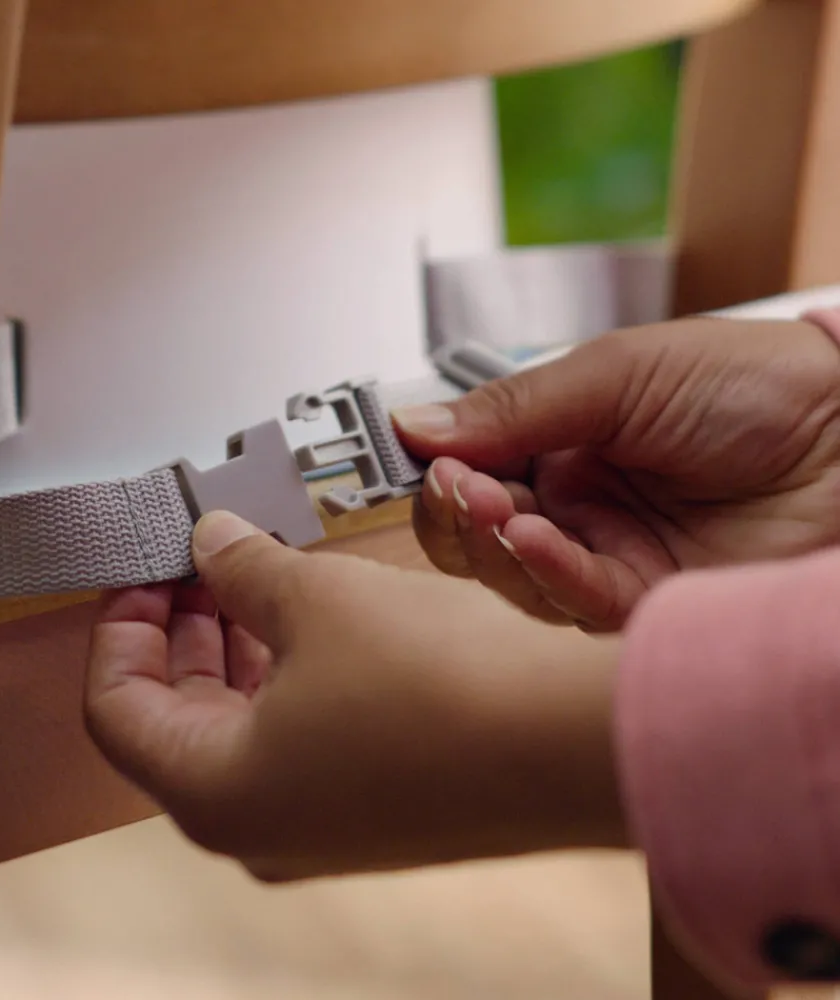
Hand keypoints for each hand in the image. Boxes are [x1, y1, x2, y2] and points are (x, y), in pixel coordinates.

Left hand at [85, 511, 622, 881]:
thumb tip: (214, 544)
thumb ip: (243, 567)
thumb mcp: (317, 596)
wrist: (574, 740)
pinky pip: (303, 738)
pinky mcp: (376, 806)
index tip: (143, 571)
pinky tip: (320, 620)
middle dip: (185, 630)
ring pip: (244, 728)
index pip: (116, 706)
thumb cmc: (447, 690)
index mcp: (217, 792)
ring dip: (242, 649)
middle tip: (200, 565)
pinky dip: (293, 676)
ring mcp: (322, 823)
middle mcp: (262, 826)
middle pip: (178, 718)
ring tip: (259, 579)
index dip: (119, 625)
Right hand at [395, 318, 839, 630]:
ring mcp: (608, 558)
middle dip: (452, 513)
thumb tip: (413, 423)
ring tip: (485, 503)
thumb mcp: (620, 372)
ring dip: (489, 543)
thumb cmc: (759, 386)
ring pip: (513, 576)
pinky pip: (573, 602)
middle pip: (478, 533)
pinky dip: (544, 571)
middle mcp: (578, 506)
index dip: (436, 466)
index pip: (472, 468)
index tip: (410, 454)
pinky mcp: (644, 606)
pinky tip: (534, 538)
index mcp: (564, 443)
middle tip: (449, 484)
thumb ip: (516, 405)